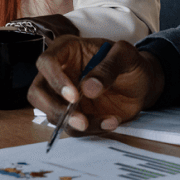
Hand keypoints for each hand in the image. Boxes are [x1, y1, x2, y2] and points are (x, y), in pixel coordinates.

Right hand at [28, 37, 162, 132]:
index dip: (55, 80)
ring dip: (75, 123)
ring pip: (51, 114)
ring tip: (107, 120)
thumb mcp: (126, 56)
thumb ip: (109, 67)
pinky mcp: (73, 113)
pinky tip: (111, 122)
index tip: (75, 96)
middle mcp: (59, 72)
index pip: (46, 62)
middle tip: (81, 120)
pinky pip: (71, 127)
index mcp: (67, 50)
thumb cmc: (130, 62)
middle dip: (55, 109)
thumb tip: (88, 89)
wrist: (141, 82)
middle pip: (37, 92)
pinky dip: (90, 129)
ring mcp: (63, 96)